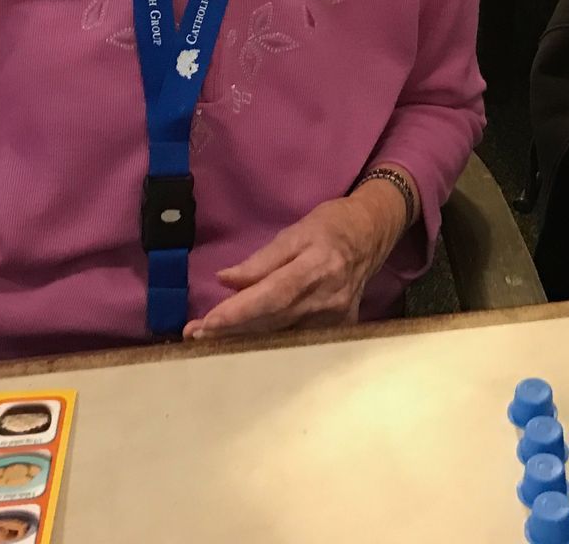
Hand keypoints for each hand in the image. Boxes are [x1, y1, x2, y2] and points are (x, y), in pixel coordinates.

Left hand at [184, 188, 408, 339]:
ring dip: (244, 339)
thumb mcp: (296, 231)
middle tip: (194, 335)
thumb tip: (225, 280)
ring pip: (282, 336)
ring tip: (210, 339)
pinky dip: (269, 340)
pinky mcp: (340, 329)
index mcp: (317, 265)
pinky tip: (245, 342)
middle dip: (231, 330)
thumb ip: (261, 260)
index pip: (272, 295)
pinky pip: (297, 340)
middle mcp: (328, 298)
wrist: (374, 232)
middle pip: (273, 321)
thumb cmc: (331, 226)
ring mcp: (337, 318)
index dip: (239, 312)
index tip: (207, 323)